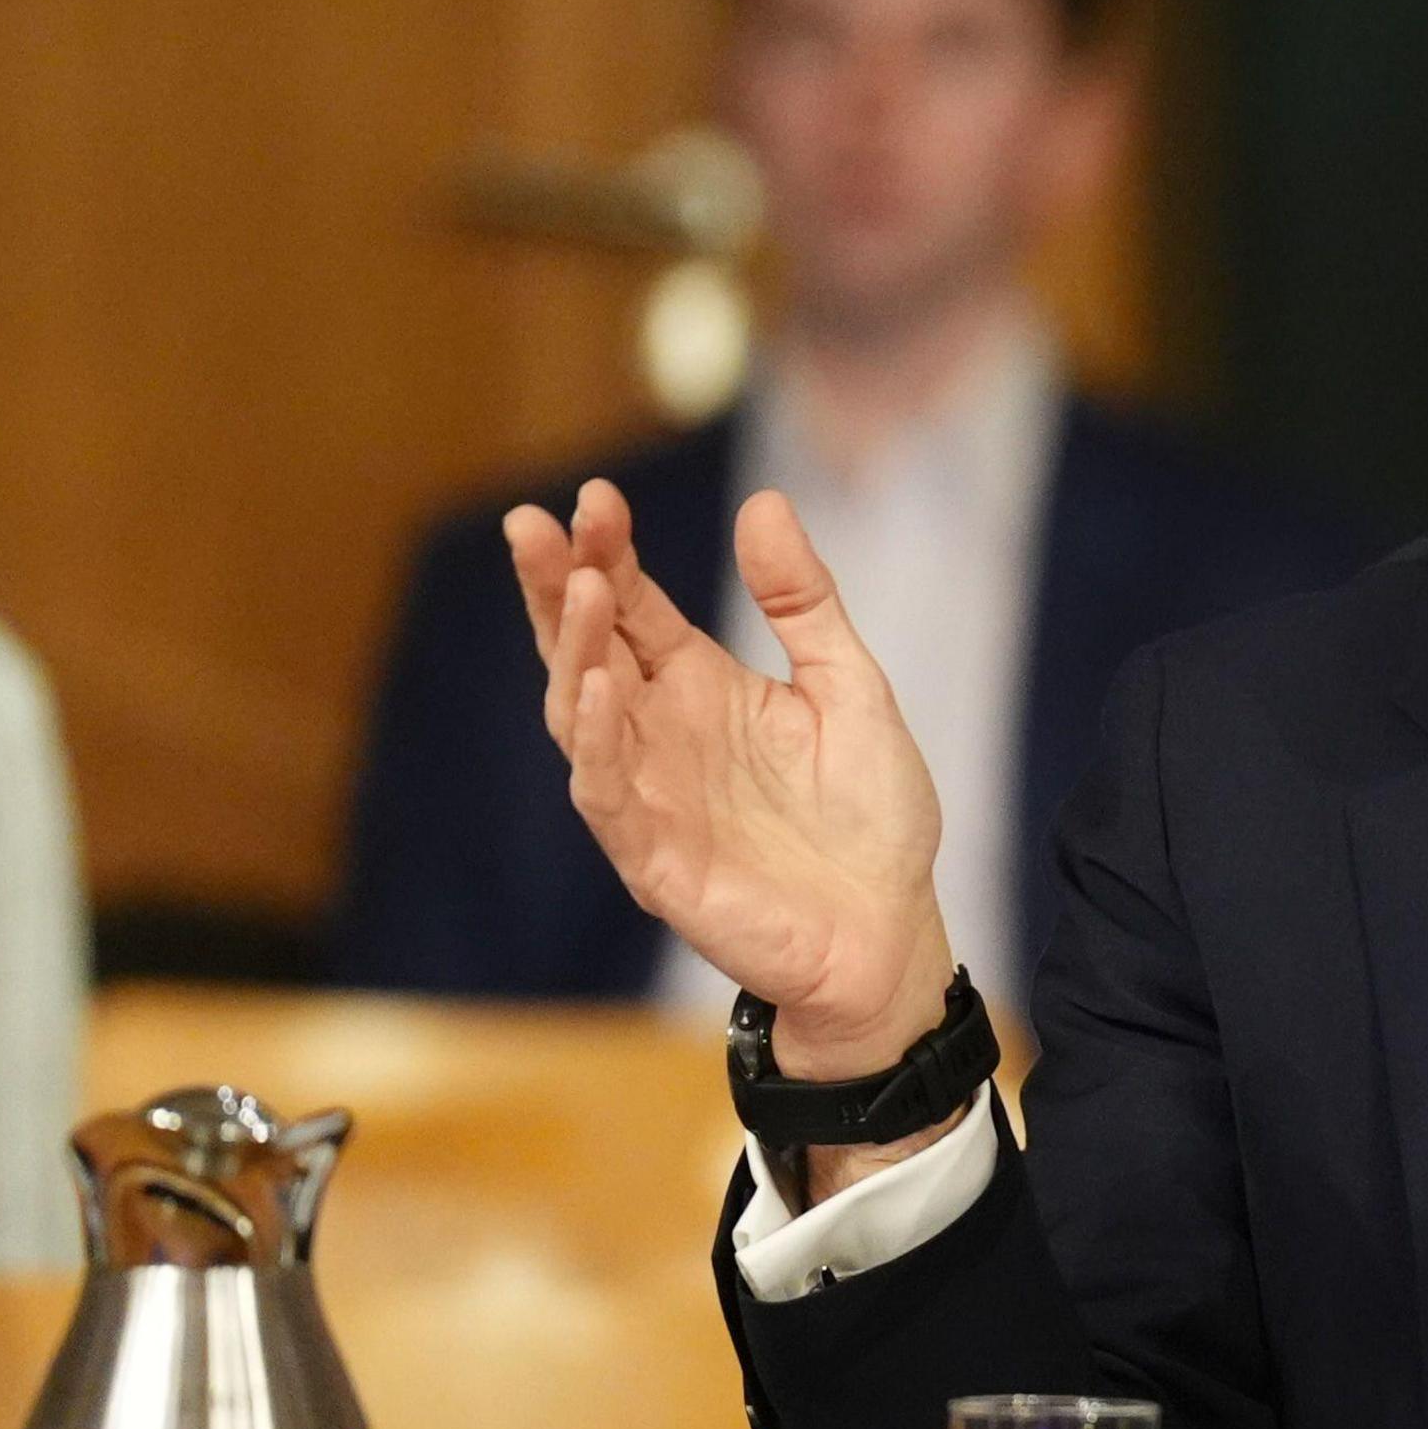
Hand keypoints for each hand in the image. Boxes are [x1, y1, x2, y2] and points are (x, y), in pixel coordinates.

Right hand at [506, 481, 959, 1128]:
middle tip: (535, 524)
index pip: (632, 607)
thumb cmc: (870, 817)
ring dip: (573, 652)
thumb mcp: (850, 686)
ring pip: (580, 715)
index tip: (596, 496)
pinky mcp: (656, 858)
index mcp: (700, 687)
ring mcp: (650, 795)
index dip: (608, 552)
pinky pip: (607, 795)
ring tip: (582, 588)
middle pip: (586, 648)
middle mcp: (660, 734)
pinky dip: (597, 743)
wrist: (892, 931)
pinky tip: (598, 689)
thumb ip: (804, 603)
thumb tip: (764, 502)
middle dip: (557, 587)